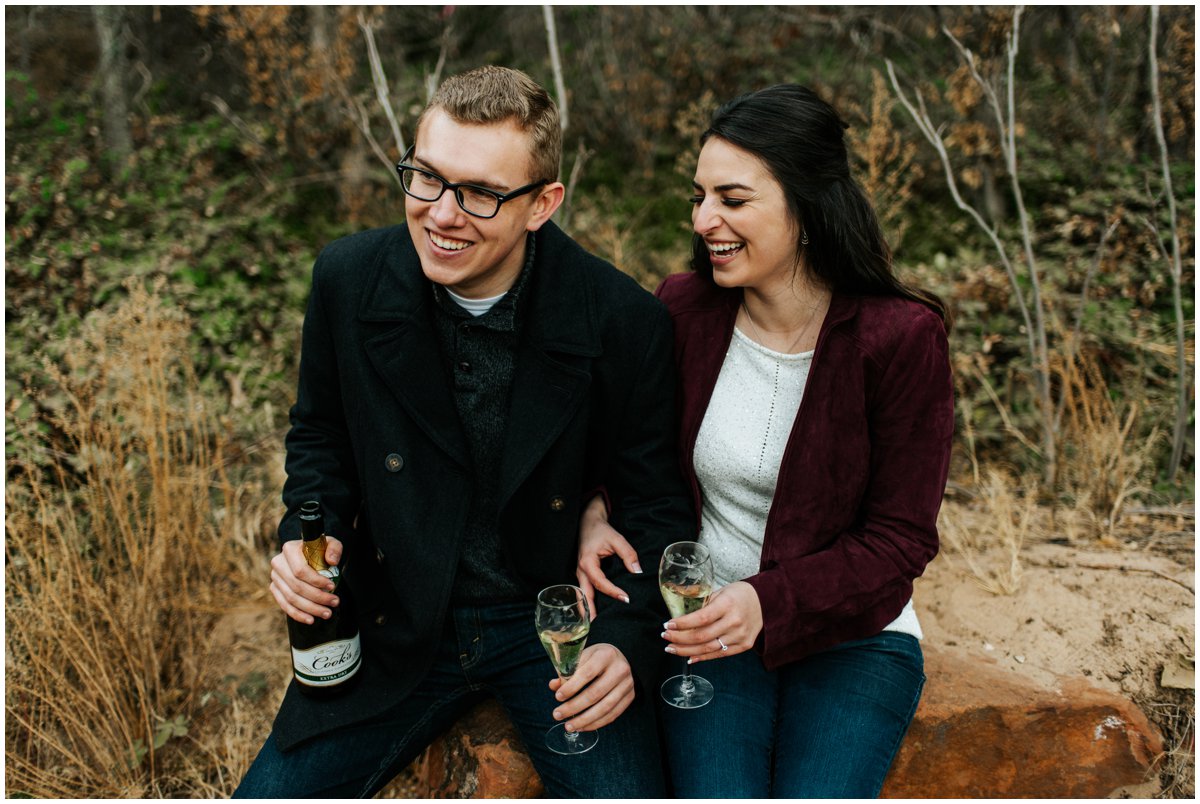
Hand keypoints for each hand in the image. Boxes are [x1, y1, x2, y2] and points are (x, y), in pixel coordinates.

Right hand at [269, 536, 343, 624]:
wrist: (308, 555)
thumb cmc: (320, 549)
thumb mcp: (331, 543)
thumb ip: (334, 548)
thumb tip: (331, 561)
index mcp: (289, 549)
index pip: (300, 570)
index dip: (316, 581)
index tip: (332, 587)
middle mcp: (278, 563)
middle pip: (296, 586)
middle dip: (317, 597)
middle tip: (334, 603)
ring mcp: (275, 577)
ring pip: (291, 598)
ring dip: (310, 609)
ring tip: (327, 613)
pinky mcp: (274, 588)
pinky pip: (284, 605)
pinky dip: (298, 614)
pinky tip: (311, 619)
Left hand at [546, 643, 635, 732]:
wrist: (619, 659)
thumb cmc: (597, 658)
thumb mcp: (582, 657)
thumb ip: (568, 672)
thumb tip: (554, 686)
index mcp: (606, 655)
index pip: (587, 673)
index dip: (571, 687)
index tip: (558, 697)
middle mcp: (620, 669)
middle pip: (595, 693)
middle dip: (574, 707)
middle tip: (557, 715)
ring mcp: (627, 684)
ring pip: (604, 708)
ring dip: (584, 720)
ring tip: (568, 726)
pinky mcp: (630, 697)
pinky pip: (612, 715)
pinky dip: (596, 723)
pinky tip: (582, 726)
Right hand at [576, 495, 641, 617]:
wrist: (588, 522)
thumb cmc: (601, 531)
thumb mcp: (616, 539)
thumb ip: (628, 554)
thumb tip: (637, 571)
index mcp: (587, 562)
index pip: (600, 582)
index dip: (612, 592)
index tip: (625, 599)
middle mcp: (581, 570)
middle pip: (584, 595)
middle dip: (590, 611)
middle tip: (597, 627)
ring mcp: (580, 573)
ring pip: (583, 595)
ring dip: (588, 610)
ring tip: (595, 626)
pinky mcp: (583, 574)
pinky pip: (585, 591)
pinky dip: (588, 603)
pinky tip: (594, 612)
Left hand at [661, 581, 762, 663]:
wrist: (766, 602)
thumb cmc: (740, 594)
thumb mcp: (721, 591)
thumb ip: (704, 604)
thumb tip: (682, 616)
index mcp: (727, 604)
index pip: (701, 618)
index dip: (682, 624)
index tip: (667, 625)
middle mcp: (734, 622)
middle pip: (702, 636)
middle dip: (679, 639)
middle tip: (665, 638)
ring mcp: (740, 636)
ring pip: (708, 648)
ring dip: (686, 651)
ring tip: (672, 648)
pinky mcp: (744, 646)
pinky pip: (720, 655)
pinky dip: (703, 657)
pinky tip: (689, 657)